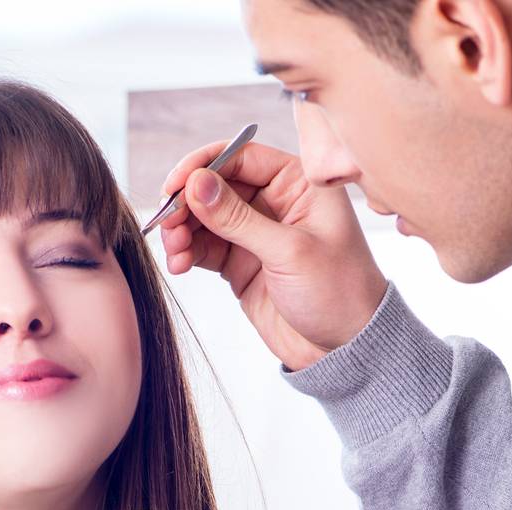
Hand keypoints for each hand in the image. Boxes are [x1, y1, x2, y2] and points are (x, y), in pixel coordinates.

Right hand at [158, 140, 387, 369]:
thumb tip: (197, 184)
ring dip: (182, 230)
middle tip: (167, 223)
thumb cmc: (338, 293)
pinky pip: (204, 247)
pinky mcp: (241, 262)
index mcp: (300, 184)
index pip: (242, 156)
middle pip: (216, 185)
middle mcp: (276, 201)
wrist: (343, 349)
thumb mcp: (289, 252)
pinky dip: (187, 252)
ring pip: (205, 217)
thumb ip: (239, 218)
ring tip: (174, 250)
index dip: (204, 165)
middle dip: (187, 202)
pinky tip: (179, 264)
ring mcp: (255, 232)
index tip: (176, 185)